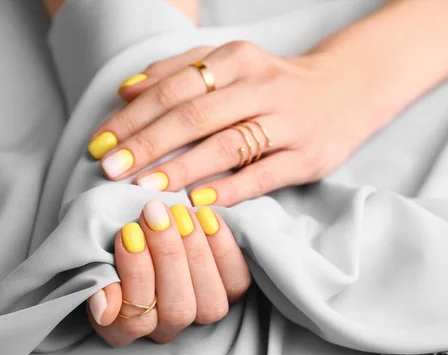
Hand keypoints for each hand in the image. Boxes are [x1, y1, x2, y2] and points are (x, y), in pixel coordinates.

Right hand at [86, 200, 249, 345]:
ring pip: (209, 305)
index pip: (134, 320)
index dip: (135, 276)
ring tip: (180, 213)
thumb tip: (105, 310)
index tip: (128, 231)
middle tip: (155, 213)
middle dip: (167, 257)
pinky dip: (223, 248)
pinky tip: (206, 216)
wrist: (140, 221)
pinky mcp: (227, 293)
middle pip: (177, 311)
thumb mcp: (93, 252)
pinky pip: (236, 283)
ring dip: (195, 252)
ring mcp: (198, 314)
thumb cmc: (113, 237)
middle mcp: (163, 328)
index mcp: (122, 328)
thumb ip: (94, 277)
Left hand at [87, 41, 377, 205]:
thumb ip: (178, 70)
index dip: (132, 117)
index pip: (172, 89)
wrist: (349, 88)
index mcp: (236, 60)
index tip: (99, 143)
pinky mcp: (307, 156)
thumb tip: (125, 89)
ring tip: (145, 188)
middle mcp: (260, 87)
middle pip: (193, 116)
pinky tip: (200, 202)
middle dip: (146, 144)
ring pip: (226, 145)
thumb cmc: (275, 82)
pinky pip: (264, 175)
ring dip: (181, 167)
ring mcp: (287, 122)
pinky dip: (231, 188)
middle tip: (109, 169)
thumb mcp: (231, 64)